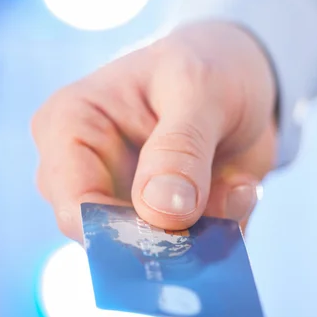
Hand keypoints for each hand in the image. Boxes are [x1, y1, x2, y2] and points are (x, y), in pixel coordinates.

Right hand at [32, 22, 276, 241]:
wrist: (244, 78)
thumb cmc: (209, 66)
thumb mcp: (200, 89)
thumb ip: (180, 148)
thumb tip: (162, 213)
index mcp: (71, 127)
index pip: (73, 202)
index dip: (119, 231)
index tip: (176, 231)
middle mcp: (90, 172)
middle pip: (111, 237)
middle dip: (173, 236)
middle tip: (223, 208)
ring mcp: (129, 201)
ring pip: (159, 251)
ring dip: (209, 231)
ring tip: (240, 185)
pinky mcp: (168, 220)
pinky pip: (193, 250)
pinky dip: (225, 230)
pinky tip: (243, 188)